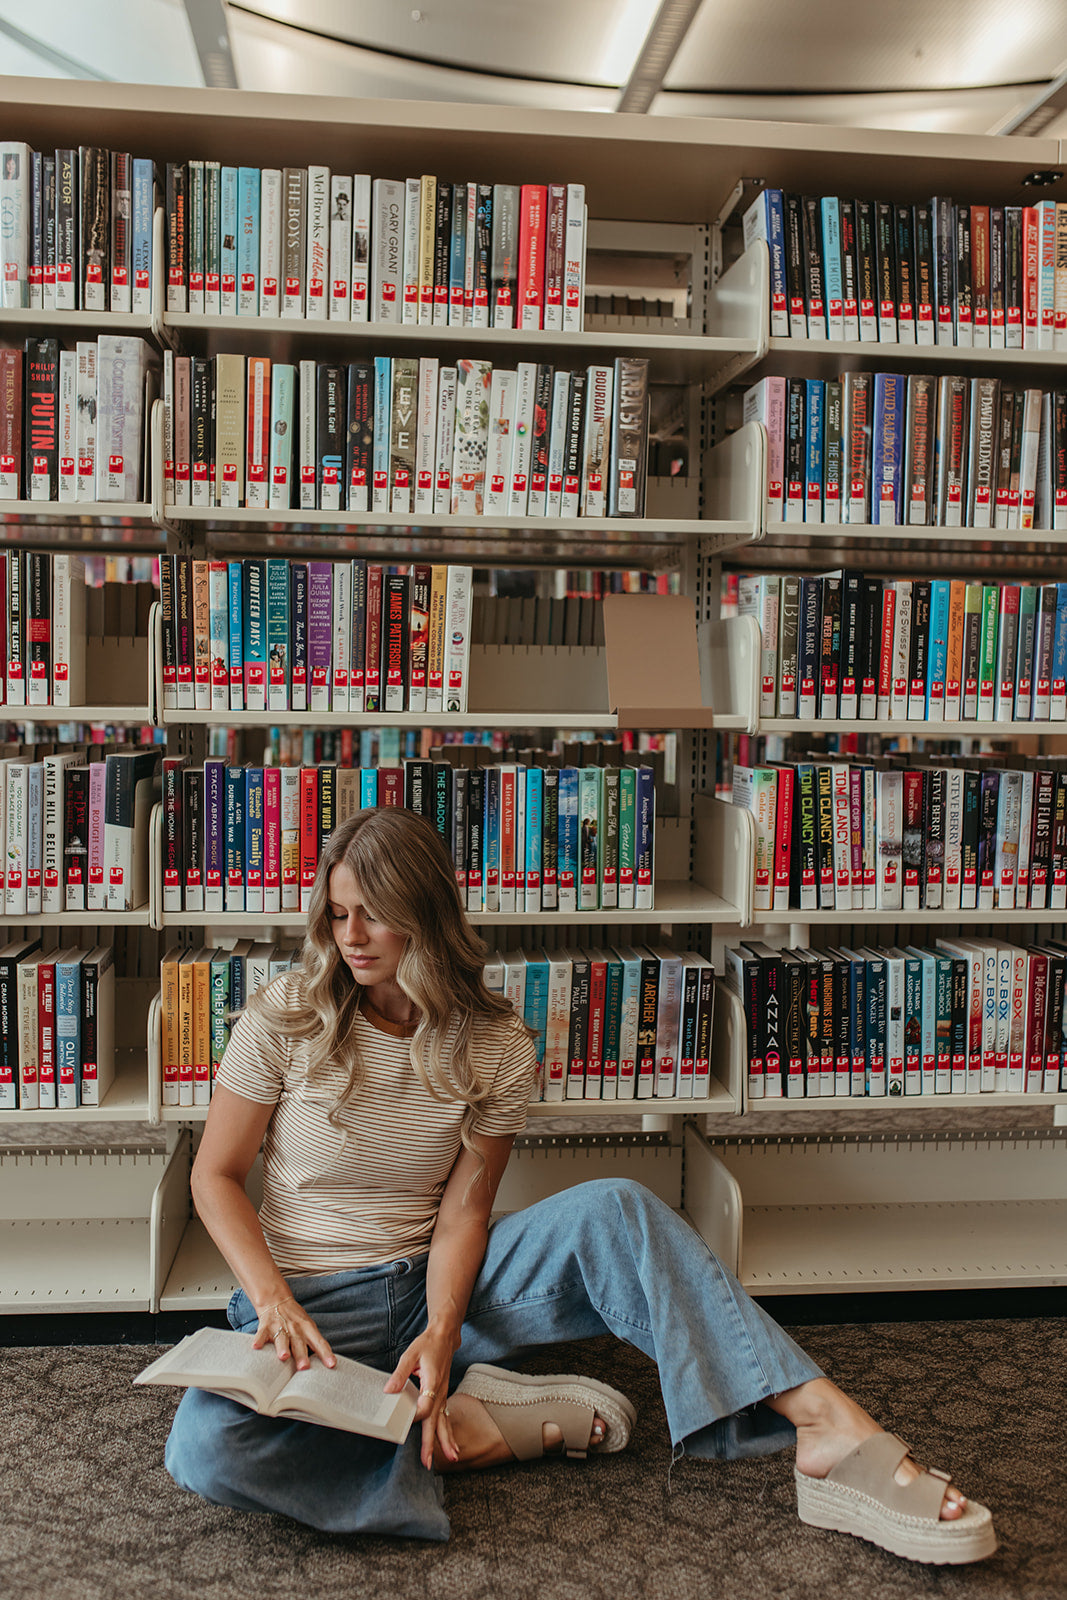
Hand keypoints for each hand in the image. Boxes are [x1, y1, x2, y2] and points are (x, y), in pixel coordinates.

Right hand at [251, 1293, 335, 1370]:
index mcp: (308, 1329)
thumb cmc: (295, 1320)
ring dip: (283, 1347)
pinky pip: (262, 1334)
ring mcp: (280, 1326)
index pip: (319, 1342)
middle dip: (301, 1356)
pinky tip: (256, 1347)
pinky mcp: (266, 1326)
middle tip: (304, 1367)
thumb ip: (313, 1344)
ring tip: (284, 1357)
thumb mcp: (308, 1328)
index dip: (326, 1353)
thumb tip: (325, 1364)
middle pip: (299, 1343)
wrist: (276, 1300)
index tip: (331, 1365)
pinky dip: (259, 1340)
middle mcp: (295, 1328)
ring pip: (282, 1338)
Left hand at [384, 1324, 459, 1469]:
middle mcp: (440, 1392)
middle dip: (432, 1443)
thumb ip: (400, 1374)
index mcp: (432, 1382)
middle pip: (436, 1422)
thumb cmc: (427, 1345)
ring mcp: (443, 1395)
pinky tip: (451, 1445)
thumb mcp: (410, 1355)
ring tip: (452, 1458)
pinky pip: (446, 1417)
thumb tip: (388, 1391)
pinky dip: (448, 1432)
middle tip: (428, 1462)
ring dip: (447, 1441)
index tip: (404, 1425)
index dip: (414, 1417)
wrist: (444, 1337)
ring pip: (444, 1422)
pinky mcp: (443, 1396)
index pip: (424, 1407)